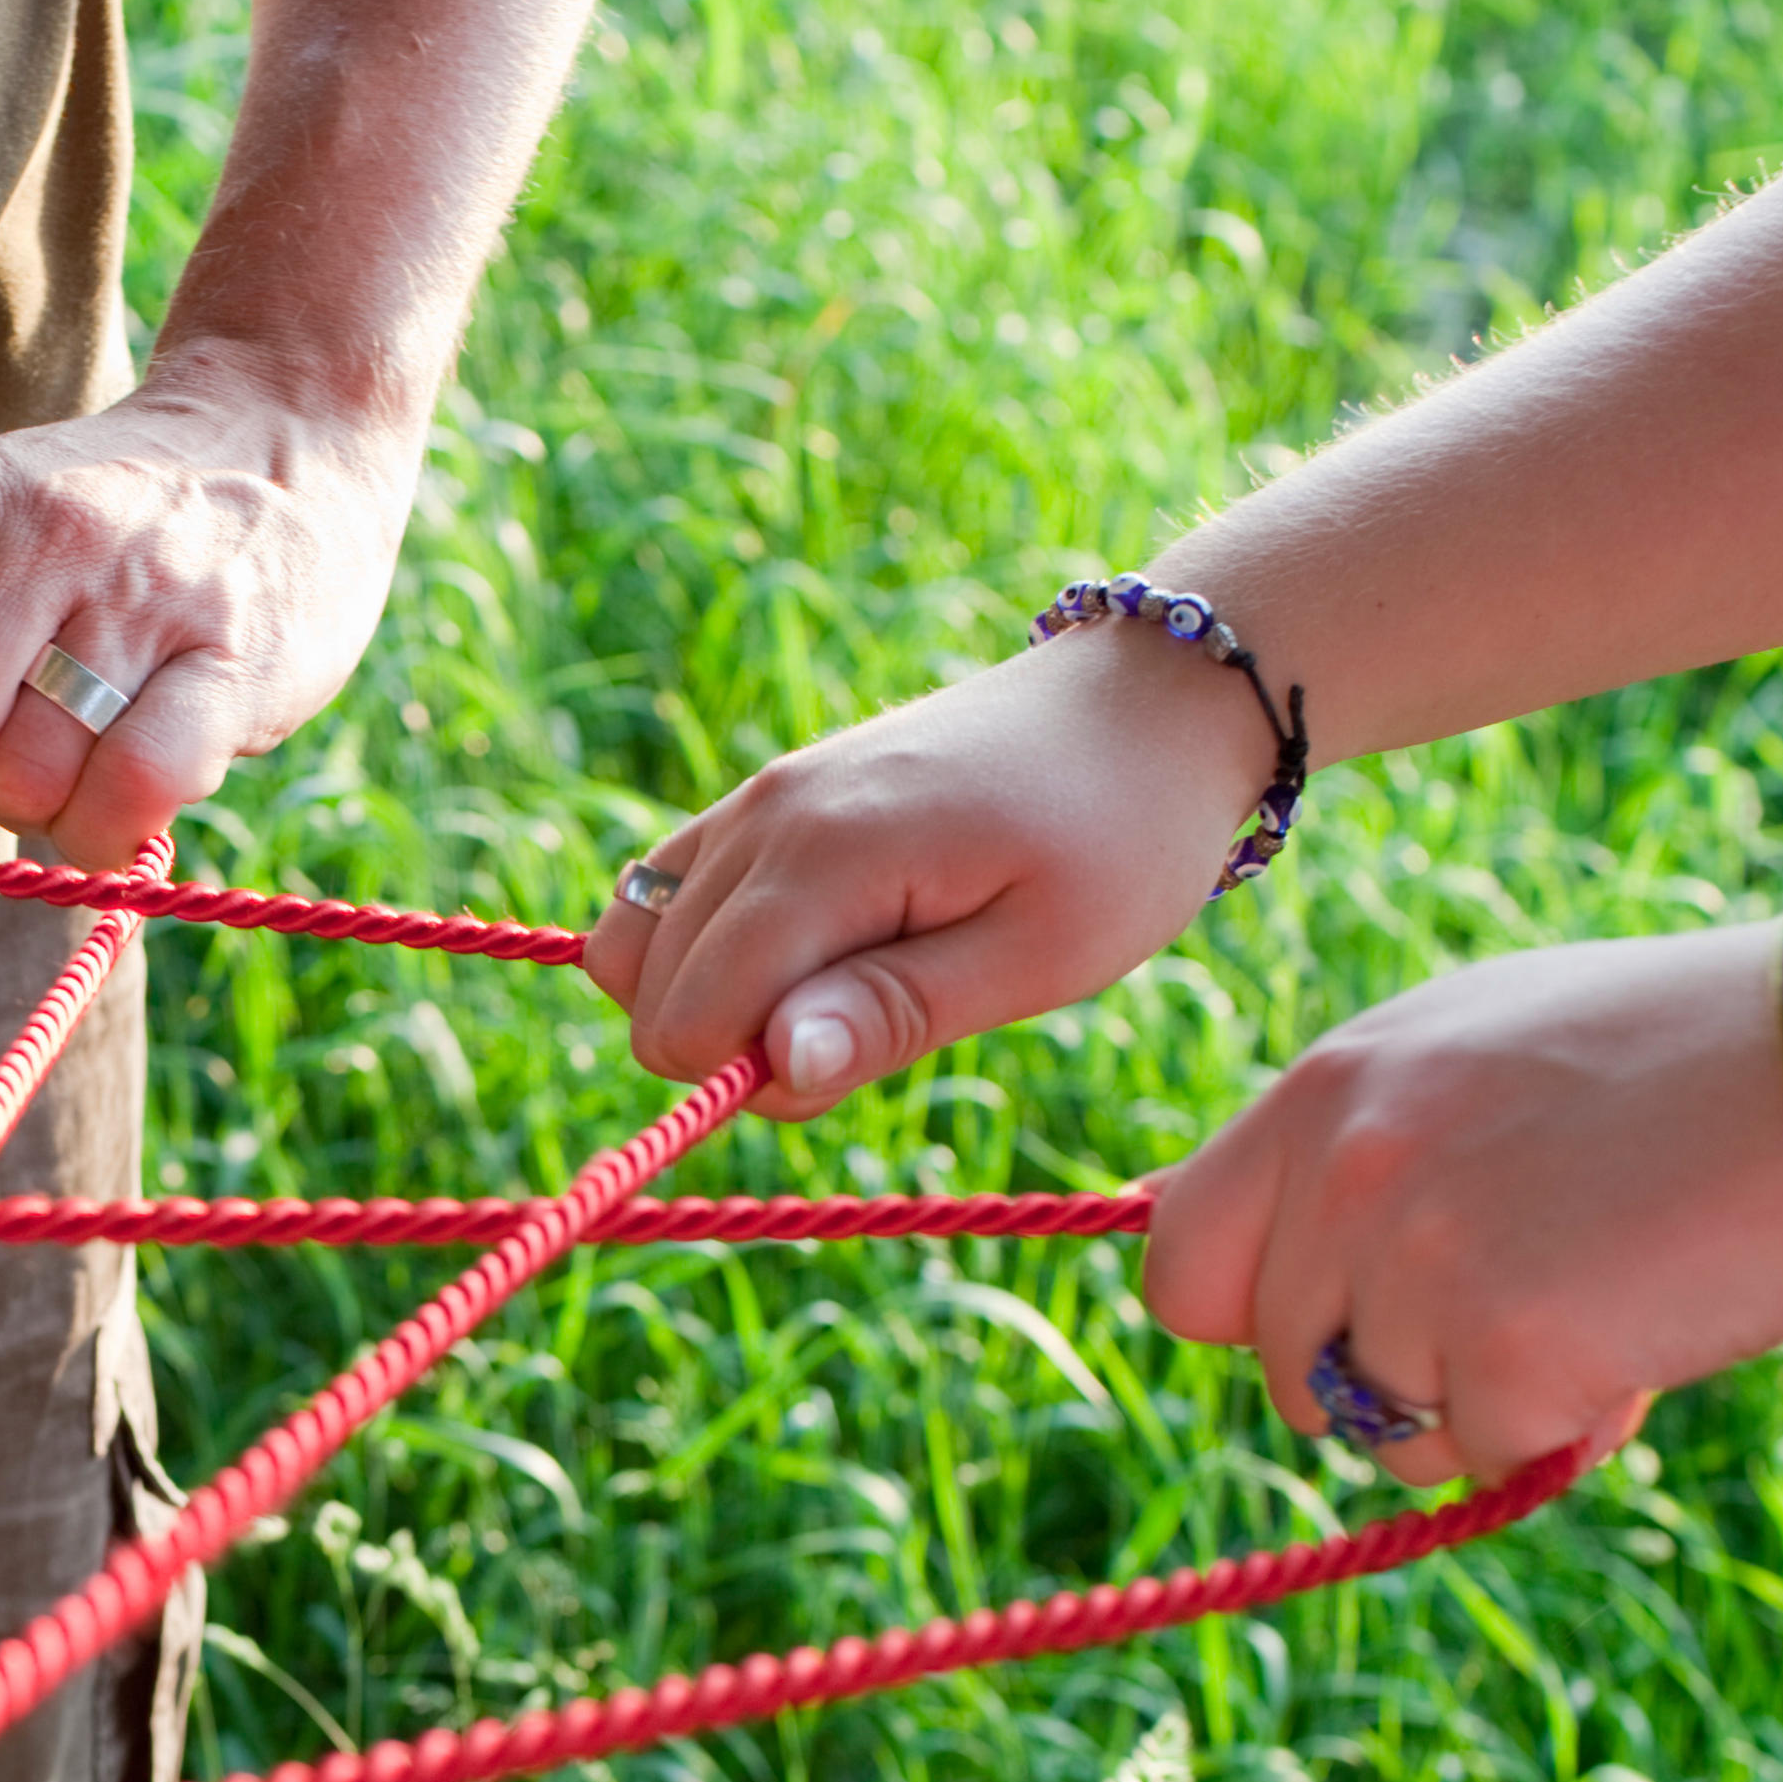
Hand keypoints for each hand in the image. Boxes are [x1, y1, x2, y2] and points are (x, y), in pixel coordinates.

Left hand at [0, 345, 416, 872]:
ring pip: (24, 778)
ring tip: (68, 748)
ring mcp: (146, 599)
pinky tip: (118, 796)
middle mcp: (45, 539)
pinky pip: (133, 793)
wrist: (286, 444)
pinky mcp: (238, 663)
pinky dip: (106, 830)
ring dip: (30, 804)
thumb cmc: (88, 526)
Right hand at [586, 624, 1278, 1116]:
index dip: (757, 1079)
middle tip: (875, 1027)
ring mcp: (753, 797)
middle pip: (647, 990)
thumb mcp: (1039, 954)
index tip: (867, 1061)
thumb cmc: (1118, 840)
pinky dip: (707, 952)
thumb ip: (894, 1011)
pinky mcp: (761, 796)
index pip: (691, 1016)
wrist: (1148, 702)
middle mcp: (763, 814)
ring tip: (841, 994)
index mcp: (827, 854)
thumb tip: (768, 1068)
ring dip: (712, 1001)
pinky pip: (663, 896)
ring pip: (634, 943)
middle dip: (733, 1048)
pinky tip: (813, 954)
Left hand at [1144, 922, 1782, 1486]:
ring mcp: (1415, 1259)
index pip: (1180, 1259)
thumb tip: (1168, 1213)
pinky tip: (1638, 1339)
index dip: (1242, 1315)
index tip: (1323, 1319)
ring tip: (1596, 1299)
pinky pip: (1481, 1450)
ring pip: (1382, 1422)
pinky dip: (1558, 1426)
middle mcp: (1343, 1171)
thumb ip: (1330, 1138)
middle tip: (1500, 1316)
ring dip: (1480, 1400)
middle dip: (1374, 1374)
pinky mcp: (1506, 1347)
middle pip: (1280, 1365)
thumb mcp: (1462, 1048)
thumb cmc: (1671, 1055)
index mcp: (1324, 1092)